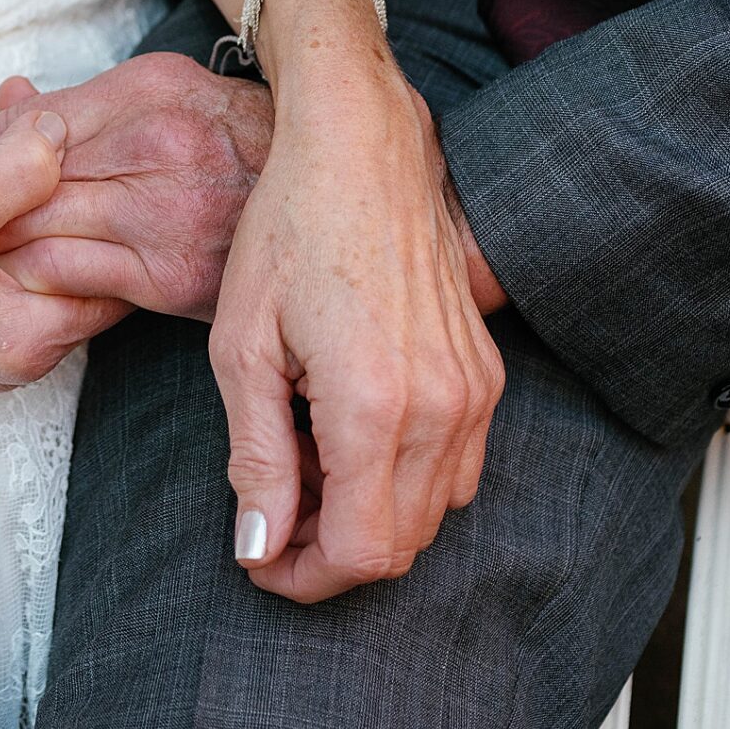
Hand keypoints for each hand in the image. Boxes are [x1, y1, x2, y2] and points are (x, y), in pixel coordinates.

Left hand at [0, 56, 273, 320]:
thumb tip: (1, 98)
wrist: (338, 186)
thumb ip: (81, 103)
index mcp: (150, 89)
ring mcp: (164, 211)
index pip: (34, 119)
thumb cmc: (240, 142)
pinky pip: (70, 273)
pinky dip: (27, 273)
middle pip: (28, 168)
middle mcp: (155, 144)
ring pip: (40, 220)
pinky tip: (6, 276)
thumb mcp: (165, 94)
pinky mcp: (171, 275)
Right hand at [0, 115, 130, 388]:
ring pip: (35, 231)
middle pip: (76, 243)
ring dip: (18, 167)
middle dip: (59, 166)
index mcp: (28, 334)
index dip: (110, 192)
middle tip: (33, 102)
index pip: (118, 269)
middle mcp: (17, 342)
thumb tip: (69, 131)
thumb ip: (23, 167)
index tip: (100, 132)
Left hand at [211, 0, 504, 605]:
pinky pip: (456, 467)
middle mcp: (443, 407)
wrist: (359, 152)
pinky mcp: (487, 374)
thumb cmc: (290, 233)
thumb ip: (256, 458)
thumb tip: (260, 548)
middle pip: (401, 545)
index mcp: (375, 404)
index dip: (305, 576)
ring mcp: (476, 391)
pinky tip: (345, 430)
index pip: (363, 553)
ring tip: (302, 459)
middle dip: (330, 551)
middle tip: (270, 510)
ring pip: (434, 513)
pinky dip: (402, 477)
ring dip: (368, 514)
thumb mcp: (243, 347)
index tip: (259, 555)